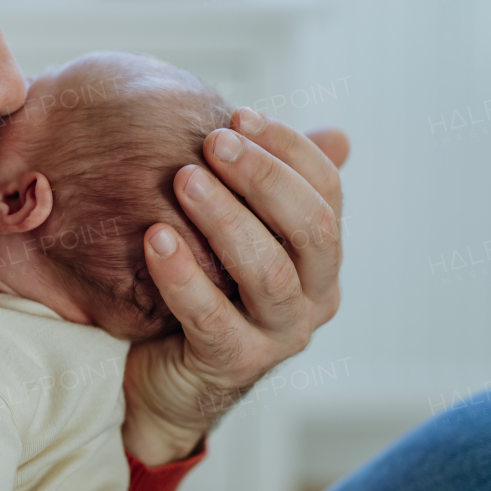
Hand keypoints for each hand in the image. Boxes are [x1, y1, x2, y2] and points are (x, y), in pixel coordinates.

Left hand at [123, 110, 348, 464]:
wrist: (159, 376)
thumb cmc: (202, 291)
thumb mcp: (237, 234)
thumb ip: (272, 189)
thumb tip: (337, 134)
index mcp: (321, 258)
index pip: (326, 192)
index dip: (289, 149)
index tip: (240, 115)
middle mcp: (315, 298)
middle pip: (310, 229)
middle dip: (264, 177)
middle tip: (213, 141)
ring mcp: (280, 336)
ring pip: (268, 273)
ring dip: (226, 219)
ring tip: (183, 178)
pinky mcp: (235, 364)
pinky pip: (211, 319)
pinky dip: (183, 277)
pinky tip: (154, 237)